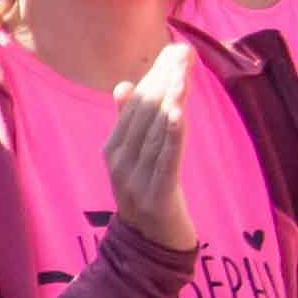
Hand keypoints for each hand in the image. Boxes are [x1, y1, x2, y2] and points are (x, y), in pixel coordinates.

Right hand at [106, 45, 197, 252]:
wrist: (151, 247)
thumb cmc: (147, 197)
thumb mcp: (134, 160)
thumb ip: (128, 125)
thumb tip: (123, 86)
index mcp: (113, 149)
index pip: (133, 106)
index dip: (154, 76)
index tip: (174, 50)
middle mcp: (120, 161)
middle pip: (144, 112)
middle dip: (164, 78)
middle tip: (183, 50)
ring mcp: (137, 178)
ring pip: (157, 130)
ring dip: (172, 96)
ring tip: (185, 69)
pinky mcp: (158, 193)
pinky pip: (166, 158)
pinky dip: (172, 133)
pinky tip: (180, 110)